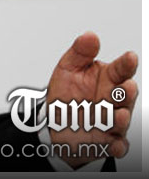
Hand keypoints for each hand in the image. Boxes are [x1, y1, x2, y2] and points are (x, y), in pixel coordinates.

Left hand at [47, 31, 137, 167]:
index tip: (129, 57)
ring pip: (122, 120)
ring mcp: (111, 121)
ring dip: (121, 118)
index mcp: (107, 79)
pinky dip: (117, 146)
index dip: (126, 64)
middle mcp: (113, 100)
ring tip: (118, 114)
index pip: (120, 69)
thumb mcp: (68, 68)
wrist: (53, 122)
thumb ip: (80, 52)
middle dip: (126, 92)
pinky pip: (116, 145)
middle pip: (126, 95)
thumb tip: (90, 35)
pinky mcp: (106, 140)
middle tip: (123, 88)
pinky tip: (113, 144)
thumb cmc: (66, 93)